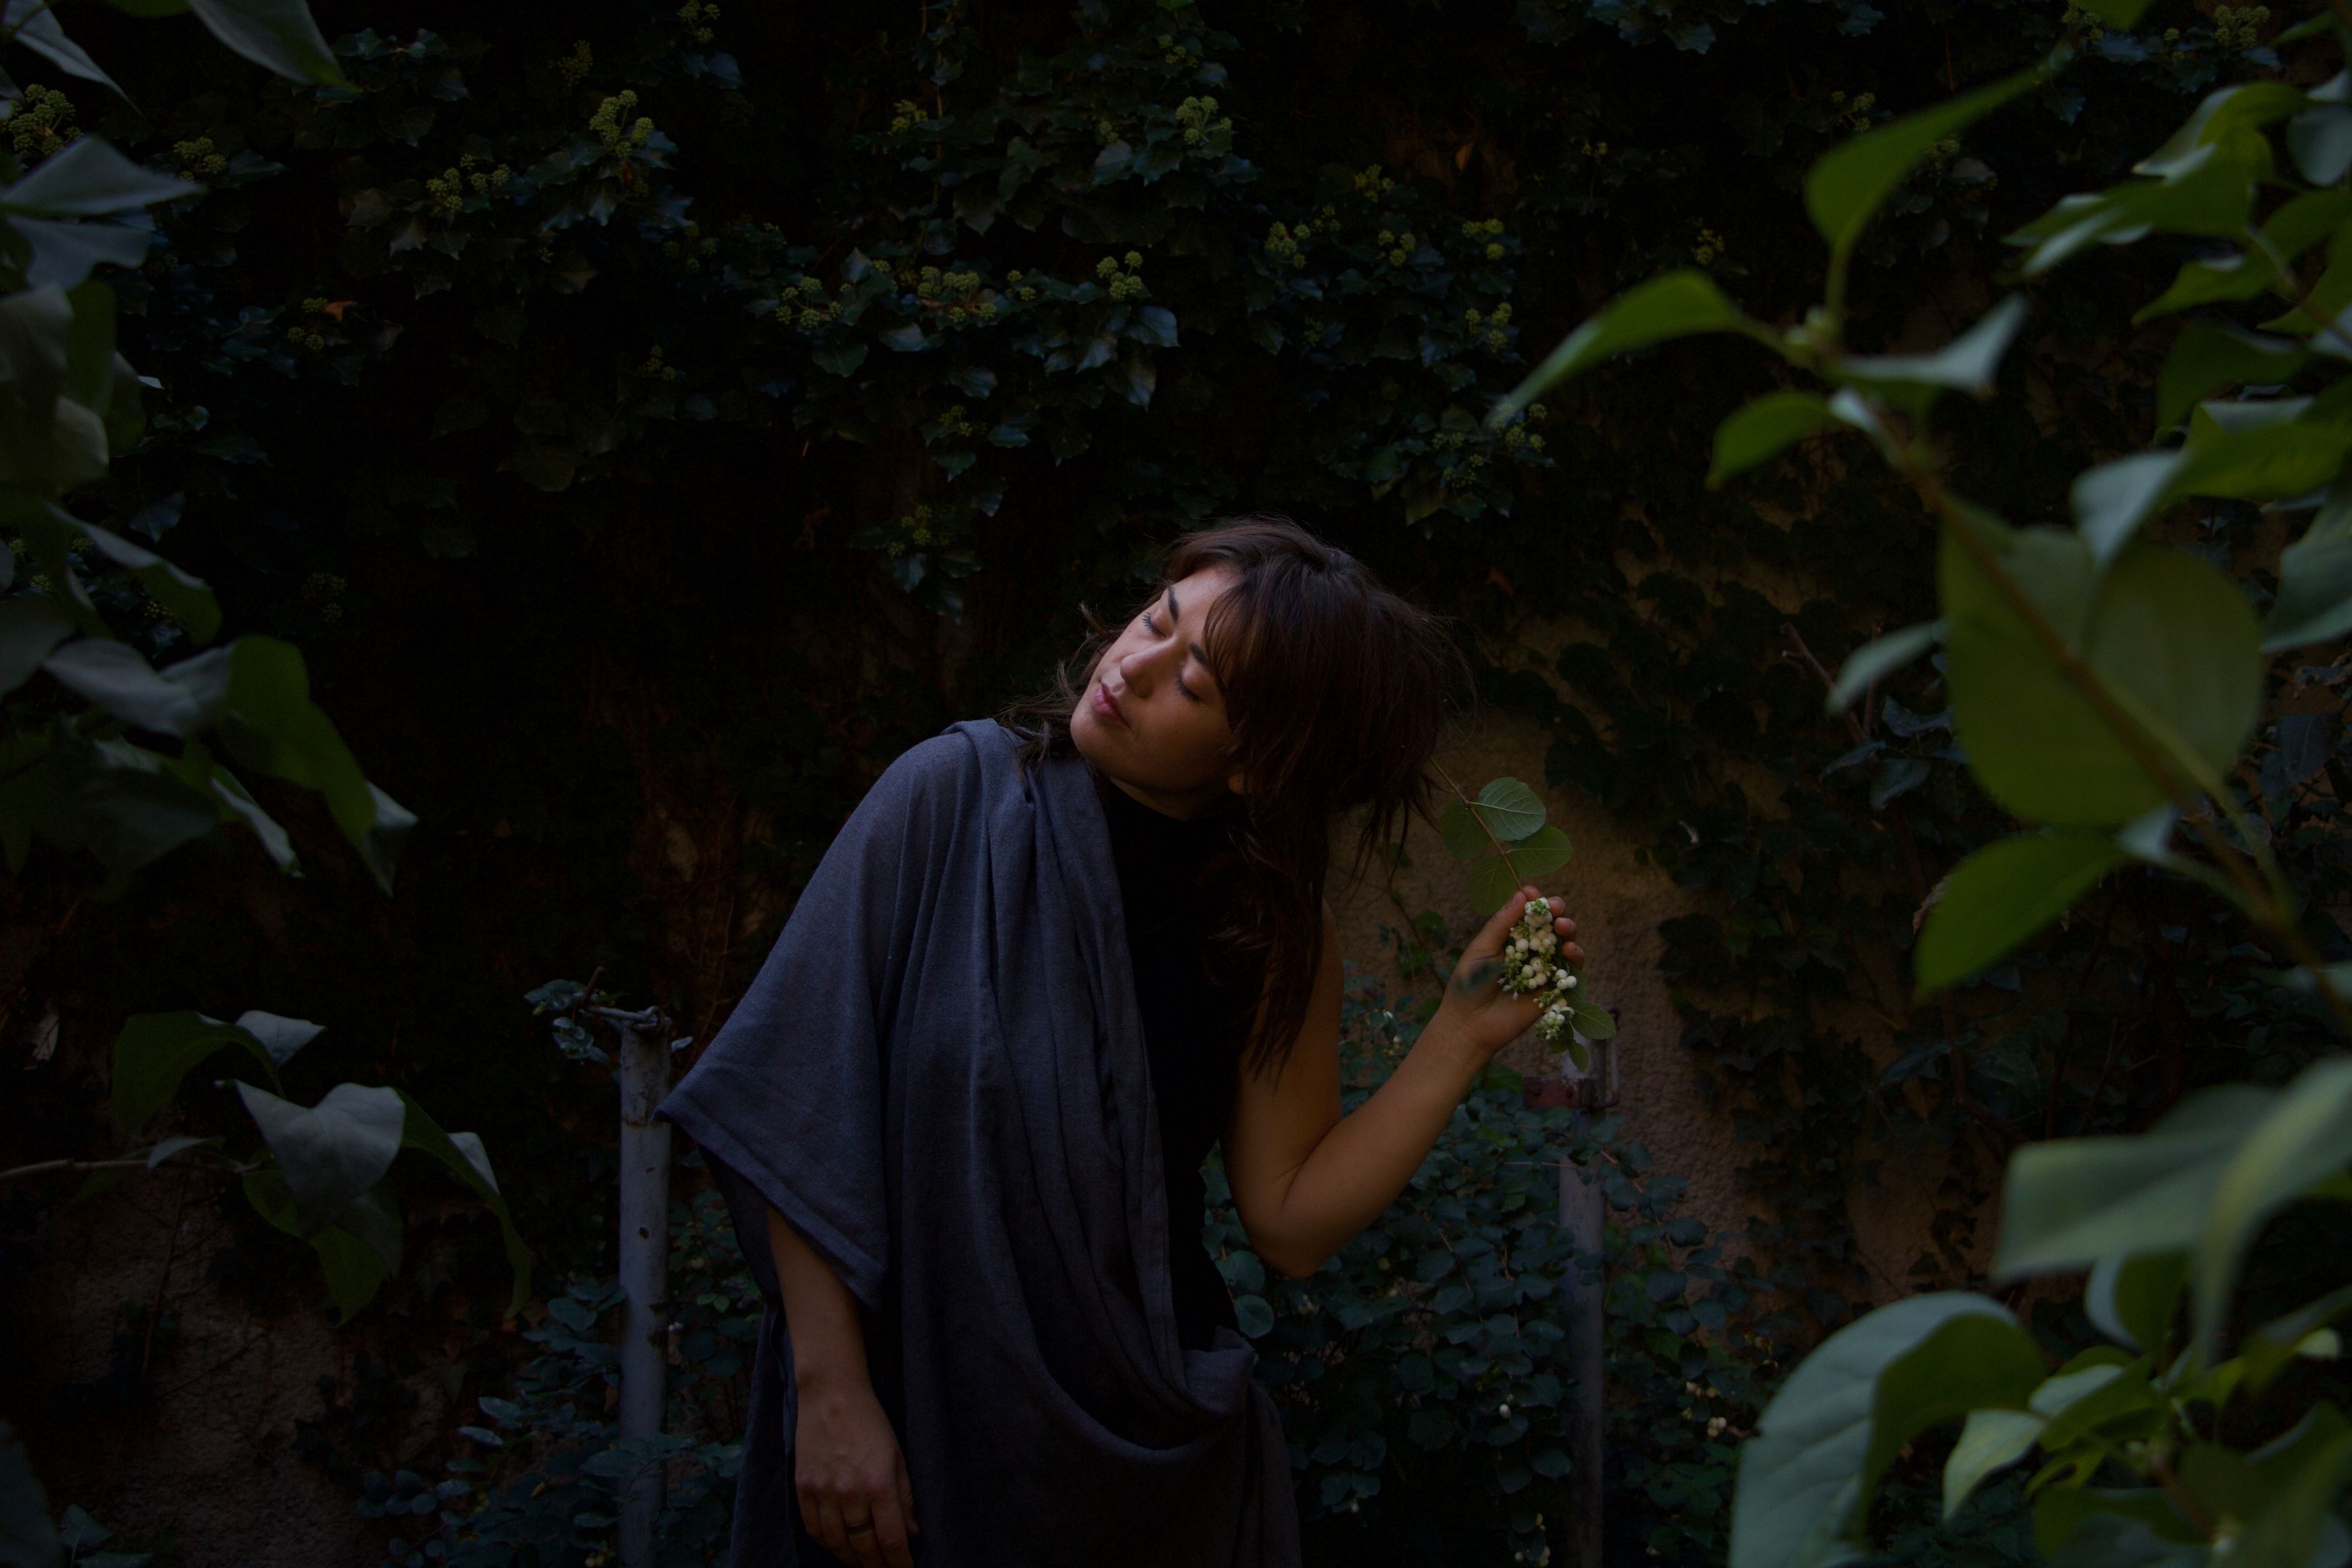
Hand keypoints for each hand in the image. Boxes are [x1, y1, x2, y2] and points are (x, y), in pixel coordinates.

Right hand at [794, 1373, 918, 1566]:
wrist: (831, 1394)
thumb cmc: (871, 1422)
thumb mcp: (898, 1456)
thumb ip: (905, 1496)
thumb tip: (911, 1532)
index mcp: (879, 1484)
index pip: (891, 1539)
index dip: (899, 1563)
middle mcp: (850, 1493)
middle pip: (863, 1547)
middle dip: (876, 1566)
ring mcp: (823, 1491)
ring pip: (837, 1543)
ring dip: (851, 1560)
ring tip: (862, 1565)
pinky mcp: (803, 1487)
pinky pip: (813, 1528)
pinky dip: (826, 1543)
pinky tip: (836, 1546)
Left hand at [1431, 884, 1583, 1062]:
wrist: (1471, 1024)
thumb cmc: (1469, 985)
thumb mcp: (1481, 949)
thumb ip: (1502, 924)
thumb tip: (1522, 894)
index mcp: (1511, 938)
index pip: (1528, 914)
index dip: (1534, 901)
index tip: (1534, 893)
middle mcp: (1530, 951)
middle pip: (1551, 926)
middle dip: (1557, 913)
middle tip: (1556, 909)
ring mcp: (1543, 970)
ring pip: (1564, 945)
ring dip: (1569, 932)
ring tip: (1564, 928)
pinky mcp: (1553, 989)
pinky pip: (1570, 972)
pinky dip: (1575, 959)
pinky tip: (1570, 951)